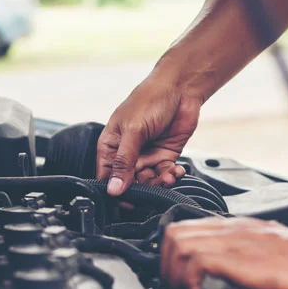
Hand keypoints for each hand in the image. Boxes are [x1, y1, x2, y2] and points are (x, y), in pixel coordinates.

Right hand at [97, 72, 201, 195]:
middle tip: (151, 186)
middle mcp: (127, 152)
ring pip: (149, 181)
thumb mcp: (133, 131)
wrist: (180, 88)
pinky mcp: (164, 155)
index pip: (107, 175)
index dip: (114, 189)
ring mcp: (146, 154)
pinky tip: (175, 172)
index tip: (125, 200)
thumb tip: (113, 188)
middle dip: (141, 187)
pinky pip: (165, 174)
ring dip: (158, 183)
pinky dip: (171, 176)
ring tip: (167, 177)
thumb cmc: (150, 99)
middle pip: (129, 182)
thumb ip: (124, 161)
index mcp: (111, 145)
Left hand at [161, 217, 287, 288]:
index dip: (171, 257)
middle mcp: (231, 229)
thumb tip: (220, 280)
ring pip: (177, 243)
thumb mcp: (264, 257)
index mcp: (236, 228)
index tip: (178, 283)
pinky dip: (186, 283)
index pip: (184, 229)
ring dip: (173, 275)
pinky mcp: (239, 258)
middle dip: (165, 266)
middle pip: (173, 233)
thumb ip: (242, 260)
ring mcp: (233, 241)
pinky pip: (194, 260)